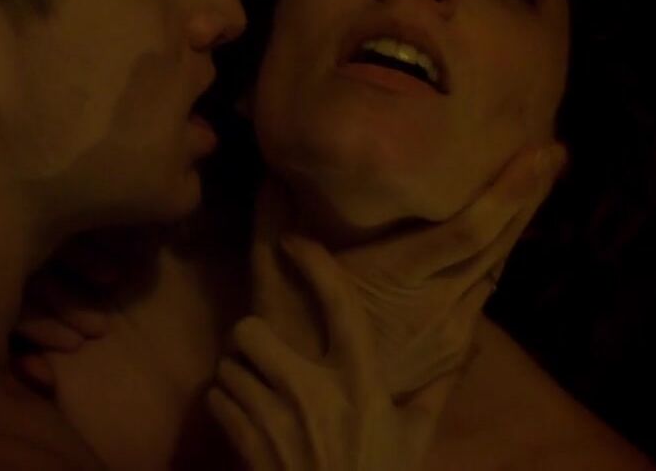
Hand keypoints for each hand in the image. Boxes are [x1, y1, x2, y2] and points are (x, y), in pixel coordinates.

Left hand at [210, 238, 448, 469]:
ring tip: (253, 387)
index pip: (339, 306)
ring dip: (236, 374)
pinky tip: (243, 416)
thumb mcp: (415, 436)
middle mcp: (314, 391)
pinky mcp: (249, 444)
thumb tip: (470, 343)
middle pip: (251, 330)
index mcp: (361, 383)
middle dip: (249, 337)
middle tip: (260, 348)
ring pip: (228, 365)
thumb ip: (435, 388)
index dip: (315, 265)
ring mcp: (277, 418)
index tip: (294, 242)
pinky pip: (217, 399)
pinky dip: (224, 404)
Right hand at [257, 142, 566, 397]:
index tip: (541, 153)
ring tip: (528, 190)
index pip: (469, 230)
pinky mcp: (451, 351)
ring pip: (495, 273)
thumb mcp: (274, 269)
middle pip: (498, 246)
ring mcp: (450, 333)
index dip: (509, 192)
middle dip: (528, 198)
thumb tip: (273, 169)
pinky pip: (481, 298)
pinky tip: (493, 248)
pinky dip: (490, 265)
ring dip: (513, 231)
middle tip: (552, 154)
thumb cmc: (289, 334)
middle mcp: (438, 305)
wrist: (308, 410)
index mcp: (399, 277)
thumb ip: (274, 216)